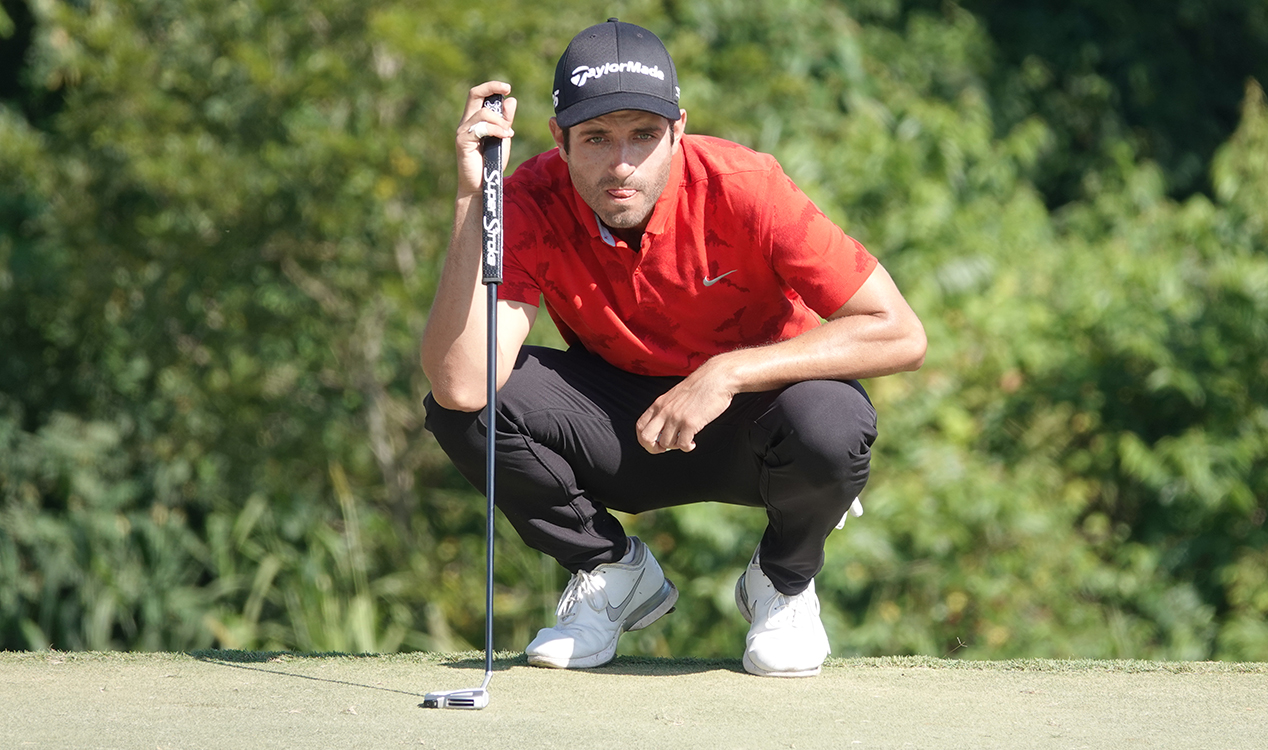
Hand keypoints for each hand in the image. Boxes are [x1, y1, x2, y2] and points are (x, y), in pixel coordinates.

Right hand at [455, 81, 517, 195]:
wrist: (482, 185)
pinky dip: (496, 129)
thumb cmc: (491, 163)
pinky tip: (505, 136)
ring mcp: (463, 132)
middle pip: (474, 94)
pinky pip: (481, 128)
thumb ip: (506, 121)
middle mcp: (466, 123)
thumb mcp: (503, 138)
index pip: (479, 95)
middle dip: (491, 87)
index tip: (508, 88)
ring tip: (508, 132)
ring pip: (482, 112)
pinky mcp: (463, 142)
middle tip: (507, 89)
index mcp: (475, 120)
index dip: (492, 87)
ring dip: (500, 120)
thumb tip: (511, 100)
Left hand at [635, 363, 735, 453]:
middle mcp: (665, 411)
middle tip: (665, 449)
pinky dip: (687, 447)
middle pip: (646, 438)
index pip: (640, 426)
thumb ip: (666, 410)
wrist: (716, 378)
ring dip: (675, 446)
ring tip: (684, 441)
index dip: (644, 439)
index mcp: (659, 404)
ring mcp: (676, 417)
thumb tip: (662, 432)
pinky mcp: (690, 423)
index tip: (654, 443)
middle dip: (653, 448)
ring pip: (666, 444)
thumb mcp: (674, 396)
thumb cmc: (699, 387)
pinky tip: (692, 442)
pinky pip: (682, 444)